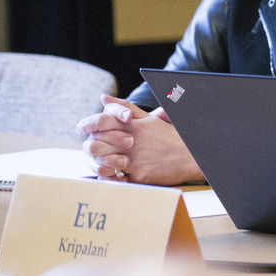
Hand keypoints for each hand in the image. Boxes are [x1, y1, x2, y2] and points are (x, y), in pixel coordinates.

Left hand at [75, 93, 202, 184]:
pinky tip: (117, 174)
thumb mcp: (150, 119)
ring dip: (100, 163)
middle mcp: (132, 142)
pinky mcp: (140, 176)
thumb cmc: (171, 137)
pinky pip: (116, 178)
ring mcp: (135, 160)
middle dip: (92, 148)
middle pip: (96, 144)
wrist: (193, 157)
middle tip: (94, 149)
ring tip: (106, 162)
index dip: (87, 124)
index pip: (101, 121)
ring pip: (103, 163)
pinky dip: (113, 177)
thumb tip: (103, 97)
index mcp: (133, 126)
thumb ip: (124, 108)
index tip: (81, 129)